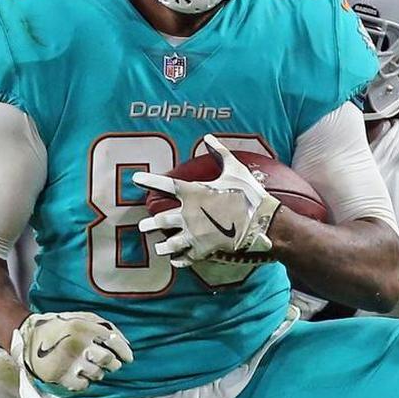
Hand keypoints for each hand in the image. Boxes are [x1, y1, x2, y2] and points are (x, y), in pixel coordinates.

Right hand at [10, 311, 133, 391]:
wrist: (29, 336)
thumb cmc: (61, 326)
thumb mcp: (82, 317)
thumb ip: (104, 326)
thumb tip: (125, 344)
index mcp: (84, 327)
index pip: (113, 341)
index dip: (124, 351)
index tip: (129, 358)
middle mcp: (78, 344)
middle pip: (108, 360)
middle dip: (112, 364)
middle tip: (110, 363)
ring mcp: (69, 361)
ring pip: (97, 374)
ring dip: (98, 372)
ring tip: (90, 366)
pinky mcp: (60, 376)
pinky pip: (83, 385)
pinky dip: (85, 382)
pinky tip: (80, 374)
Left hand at [134, 135, 281, 267]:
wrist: (263, 223)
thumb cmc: (249, 194)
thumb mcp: (235, 169)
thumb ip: (219, 152)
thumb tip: (209, 136)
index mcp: (194, 192)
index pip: (165, 184)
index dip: (149, 180)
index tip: (135, 179)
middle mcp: (189, 214)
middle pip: (159, 221)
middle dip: (148, 225)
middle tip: (143, 226)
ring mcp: (195, 234)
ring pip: (168, 244)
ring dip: (162, 246)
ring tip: (158, 247)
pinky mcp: (204, 250)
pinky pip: (185, 258)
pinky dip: (179, 260)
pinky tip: (176, 261)